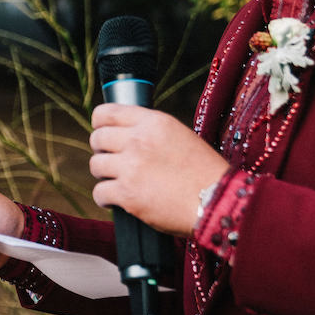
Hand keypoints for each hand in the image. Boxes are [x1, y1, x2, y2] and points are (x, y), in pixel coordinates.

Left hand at [88, 103, 230, 234]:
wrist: (218, 202)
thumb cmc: (206, 173)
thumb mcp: (182, 137)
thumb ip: (153, 132)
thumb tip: (127, 135)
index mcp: (154, 122)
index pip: (107, 113)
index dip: (100, 124)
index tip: (103, 133)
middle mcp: (139, 140)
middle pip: (97, 138)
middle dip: (102, 150)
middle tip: (112, 162)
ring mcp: (130, 167)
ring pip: (96, 165)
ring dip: (104, 175)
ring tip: (118, 182)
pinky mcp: (126, 194)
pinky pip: (99, 192)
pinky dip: (105, 199)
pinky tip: (116, 201)